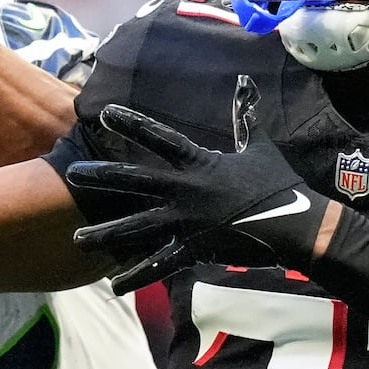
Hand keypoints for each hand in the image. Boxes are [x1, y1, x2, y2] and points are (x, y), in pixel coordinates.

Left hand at [64, 104, 330, 293]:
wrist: (295, 224)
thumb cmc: (279, 183)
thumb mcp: (260, 146)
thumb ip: (245, 117)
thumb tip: (244, 83)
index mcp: (198, 163)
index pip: (158, 138)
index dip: (132, 124)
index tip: (105, 114)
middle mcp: (184, 190)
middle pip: (134, 181)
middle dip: (101, 177)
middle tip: (72, 174)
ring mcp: (186, 222)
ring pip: (136, 227)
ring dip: (105, 234)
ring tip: (78, 239)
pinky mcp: (194, 250)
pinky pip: (159, 265)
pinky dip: (136, 275)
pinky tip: (114, 284)